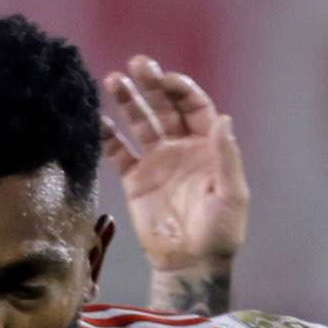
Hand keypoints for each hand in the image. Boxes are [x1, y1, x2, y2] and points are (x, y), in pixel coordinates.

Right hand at [100, 57, 246, 312]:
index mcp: (207, 146)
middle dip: (151, 84)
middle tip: (137, 64)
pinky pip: (119, 152)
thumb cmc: (220, 232)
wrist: (191, 264)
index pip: (193, 106)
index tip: (166, 80)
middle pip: (164, 107)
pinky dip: (108, 136)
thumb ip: (225, 157)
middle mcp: (181, 147)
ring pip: (140, 123)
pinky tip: (97, 119)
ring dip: (127, 101)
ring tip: (112, 80)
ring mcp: (157, 161)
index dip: (181, 89)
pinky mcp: (136, 180)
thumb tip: (222, 119)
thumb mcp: (231, 195)